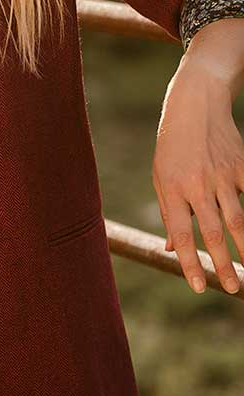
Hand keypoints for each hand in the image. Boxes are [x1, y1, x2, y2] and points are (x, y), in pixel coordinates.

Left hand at [153, 63, 243, 294]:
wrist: (196, 107)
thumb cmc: (172, 147)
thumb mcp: (160, 177)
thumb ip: (168, 213)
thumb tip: (170, 249)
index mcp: (171, 189)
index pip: (180, 233)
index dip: (189, 262)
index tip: (198, 286)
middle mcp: (197, 185)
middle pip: (213, 233)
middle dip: (223, 264)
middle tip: (232, 289)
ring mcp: (222, 177)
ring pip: (238, 221)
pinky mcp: (242, 168)